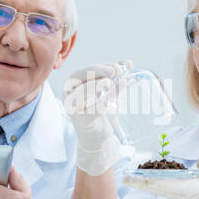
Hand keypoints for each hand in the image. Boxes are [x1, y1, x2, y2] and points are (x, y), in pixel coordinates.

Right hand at [63, 60, 132, 175]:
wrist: (97, 136)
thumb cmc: (100, 111)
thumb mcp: (109, 92)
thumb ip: (117, 78)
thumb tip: (129, 63)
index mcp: (75, 84)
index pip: (86, 70)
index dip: (102, 66)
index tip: (118, 67)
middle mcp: (69, 93)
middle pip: (81, 77)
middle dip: (99, 72)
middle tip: (115, 72)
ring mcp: (72, 106)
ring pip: (82, 91)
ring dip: (96, 85)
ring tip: (108, 84)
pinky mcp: (79, 119)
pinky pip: (90, 109)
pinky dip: (100, 104)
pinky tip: (108, 104)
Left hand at [123, 155, 198, 198]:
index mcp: (194, 188)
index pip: (174, 185)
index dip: (159, 182)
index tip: (146, 180)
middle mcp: (181, 193)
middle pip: (159, 189)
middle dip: (142, 184)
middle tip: (126, 179)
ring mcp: (175, 194)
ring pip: (155, 189)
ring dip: (140, 184)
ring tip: (126, 178)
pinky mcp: (172, 191)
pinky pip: (157, 187)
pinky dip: (145, 182)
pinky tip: (135, 177)